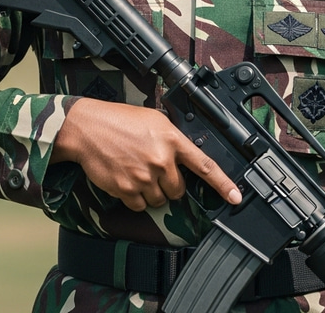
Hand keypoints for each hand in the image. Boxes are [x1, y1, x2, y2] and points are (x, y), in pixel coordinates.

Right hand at [50, 98, 242, 211]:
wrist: (89, 127)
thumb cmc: (120, 119)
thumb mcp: (154, 120)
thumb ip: (172, 137)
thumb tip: (182, 154)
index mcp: (171, 139)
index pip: (204, 165)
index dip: (223, 184)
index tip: (236, 197)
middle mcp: (161, 160)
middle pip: (178, 189)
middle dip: (170, 183)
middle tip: (154, 169)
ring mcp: (143, 176)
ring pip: (160, 200)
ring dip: (153, 191)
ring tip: (138, 171)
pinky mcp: (126, 190)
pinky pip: (141, 206)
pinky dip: (136, 198)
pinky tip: (128, 180)